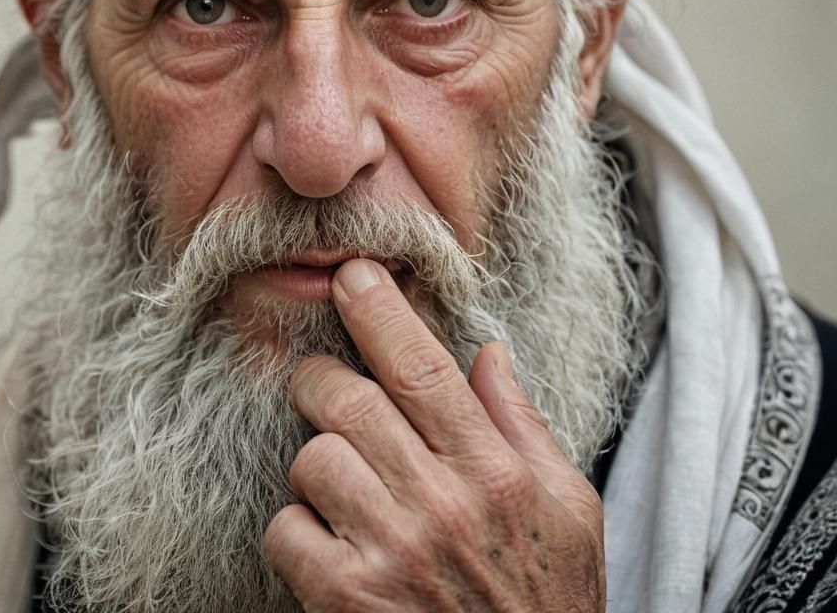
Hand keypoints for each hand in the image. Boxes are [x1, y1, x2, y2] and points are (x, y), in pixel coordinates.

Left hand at [263, 258, 605, 611]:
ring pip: (313, 459)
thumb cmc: (548, 601)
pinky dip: (294, 525)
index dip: (380, 310)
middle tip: (324, 385)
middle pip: (349, 401)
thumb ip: (523, 424)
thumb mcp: (569, 509)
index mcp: (495, 472)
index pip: (422, 366)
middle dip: (321, 379)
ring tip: (341, 481)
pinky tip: (329, 541)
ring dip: (315, 460)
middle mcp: (441, 505)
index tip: (352, 275)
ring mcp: (391, 555)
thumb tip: (490, 352)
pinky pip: (286, 529)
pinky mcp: (346, 601)